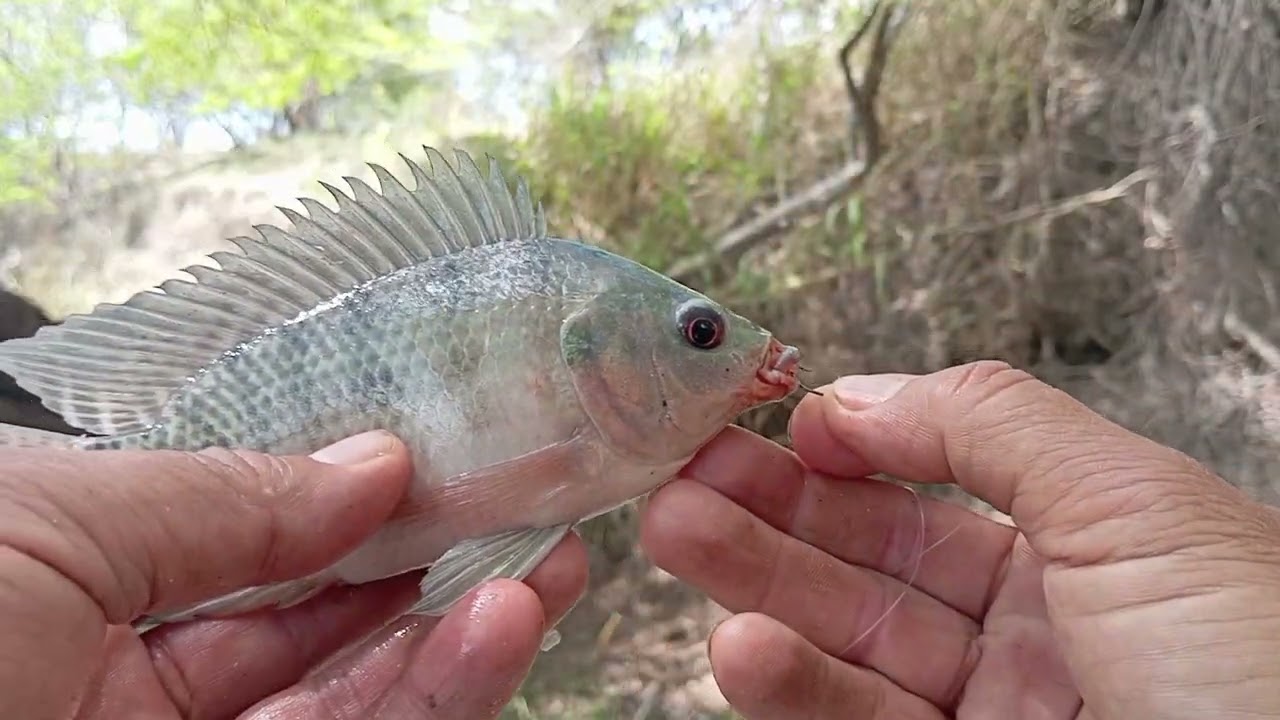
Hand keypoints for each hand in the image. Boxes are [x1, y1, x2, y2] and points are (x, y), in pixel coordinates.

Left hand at [0, 431, 587, 719]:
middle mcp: (125, 683)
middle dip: (429, 562)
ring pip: (352, 699)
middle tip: (529, 509)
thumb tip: (374, 464)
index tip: (447, 452)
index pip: (240, 534)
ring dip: (460, 632)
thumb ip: (224, 498)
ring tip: (546, 569)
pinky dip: (438, 693)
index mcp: (66, 586)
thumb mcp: (48, 522)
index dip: (347, 493)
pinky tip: (500, 628)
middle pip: (312, 619)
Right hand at [642, 361, 1279, 718]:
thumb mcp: (1133, 505)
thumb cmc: (1263, 668)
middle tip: (686, 473)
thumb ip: (990, 425)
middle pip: (872, 560)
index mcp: (1088, 549)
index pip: (935, 486)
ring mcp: (993, 716)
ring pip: (849, 644)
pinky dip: (791, 684)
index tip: (774, 421)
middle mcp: (1035, 634)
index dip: (849, 450)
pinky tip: (743, 644)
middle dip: (771, 510)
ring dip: (756, 588)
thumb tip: (862, 393)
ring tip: (679, 534)